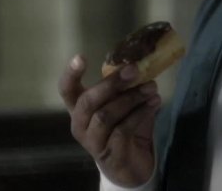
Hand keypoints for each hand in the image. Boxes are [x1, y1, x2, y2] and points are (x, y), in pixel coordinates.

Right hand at [59, 55, 160, 186]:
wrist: (131, 164)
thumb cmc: (124, 127)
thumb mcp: (123, 103)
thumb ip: (125, 86)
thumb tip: (142, 61)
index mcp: (79, 108)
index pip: (67, 90)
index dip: (71, 74)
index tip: (81, 57)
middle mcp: (80, 125)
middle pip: (88, 101)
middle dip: (112, 83)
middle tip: (135, 70)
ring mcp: (92, 141)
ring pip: (106, 116)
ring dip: (131, 98)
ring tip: (152, 88)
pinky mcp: (109, 154)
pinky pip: (122, 130)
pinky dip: (140, 114)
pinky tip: (154, 104)